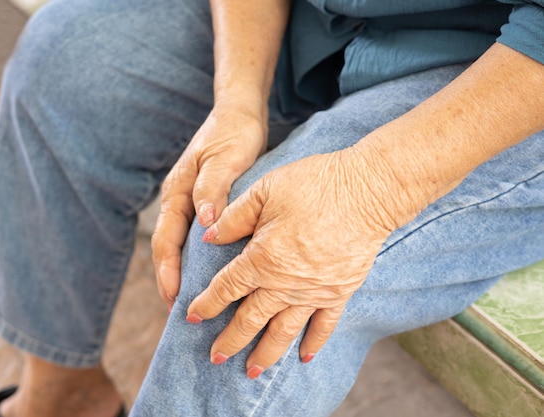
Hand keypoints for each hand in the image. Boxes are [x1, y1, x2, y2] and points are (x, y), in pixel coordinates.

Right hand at [152, 105, 267, 309]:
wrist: (239, 114)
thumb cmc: (233, 133)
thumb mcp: (226, 158)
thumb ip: (213, 188)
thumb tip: (203, 222)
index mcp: (177, 192)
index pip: (166, 239)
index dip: (168, 270)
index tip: (174, 296)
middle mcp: (178, 201)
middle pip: (167, 249)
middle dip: (170, 280)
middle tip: (179, 312)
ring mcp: (189, 203)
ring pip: (179, 246)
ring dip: (182, 273)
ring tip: (191, 302)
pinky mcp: (203, 205)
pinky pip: (193, 239)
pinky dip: (196, 260)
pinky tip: (209, 274)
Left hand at [186, 148, 400, 377]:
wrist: (368, 190)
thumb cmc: (314, 185)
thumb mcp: (264, 191)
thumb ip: (233, 218)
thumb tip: (207, 237)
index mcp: (261, 258)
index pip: (226, 288)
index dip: (207, 303)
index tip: (192, 316)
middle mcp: (285, 283)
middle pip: (251, 318)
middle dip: (230, 339)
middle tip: (215, 357)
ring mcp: (314, 292)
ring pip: (283, 331)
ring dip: (265, 353)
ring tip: (251, 372)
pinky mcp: (339, 291)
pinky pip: (324, 325)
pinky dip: (314, 343)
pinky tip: (304, 358)